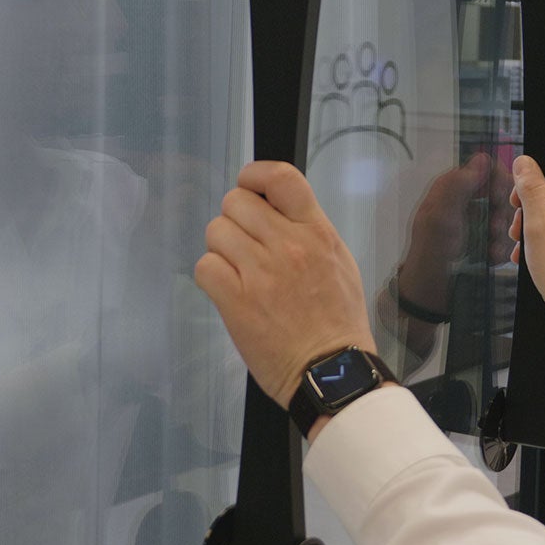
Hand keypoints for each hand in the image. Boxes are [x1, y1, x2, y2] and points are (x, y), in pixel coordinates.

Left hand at [195, 162, 375, 408]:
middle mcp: (288, 245)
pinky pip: (205, 266)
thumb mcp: (340, 262)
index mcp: (317, 232)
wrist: (332, 370)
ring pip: (216, 231)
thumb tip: (275, 209)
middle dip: (235, 220)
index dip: (255, 175)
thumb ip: (309, 231)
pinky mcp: (236, 301)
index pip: (280, 177)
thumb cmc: (339, 321)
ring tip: (240, 272)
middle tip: (245, 245)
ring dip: (222, 250)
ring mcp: (260, 273)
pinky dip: (212, 276)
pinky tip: (229, 291)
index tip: (250, 187)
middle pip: (236, 202)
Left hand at [397, 151, 513, 311]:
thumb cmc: (431, 253)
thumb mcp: (440, 217)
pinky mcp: (485, 241)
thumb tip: (480, 159)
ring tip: (489, 247)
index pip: (487, 169)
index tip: (500, 199)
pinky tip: (490, 256)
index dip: (498, 181)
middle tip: (492, 228)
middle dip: (501, 211)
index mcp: (452, 189)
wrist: (432, 291)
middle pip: (501, 192)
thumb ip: (457, 186)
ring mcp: (476, 222)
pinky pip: (505, 237)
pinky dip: (501, 248)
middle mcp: (466, 202)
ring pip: (506, 216)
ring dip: (502, 232)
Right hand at [508, 157, 544, 327]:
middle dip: (526, 209)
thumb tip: (524, 162)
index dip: (529, 180)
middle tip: (519, 229)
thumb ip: (531, 191)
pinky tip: (531, 256)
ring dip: (529, 228)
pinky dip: (539, 239)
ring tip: (525, 247)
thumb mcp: (538, 226)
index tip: (518, 200)